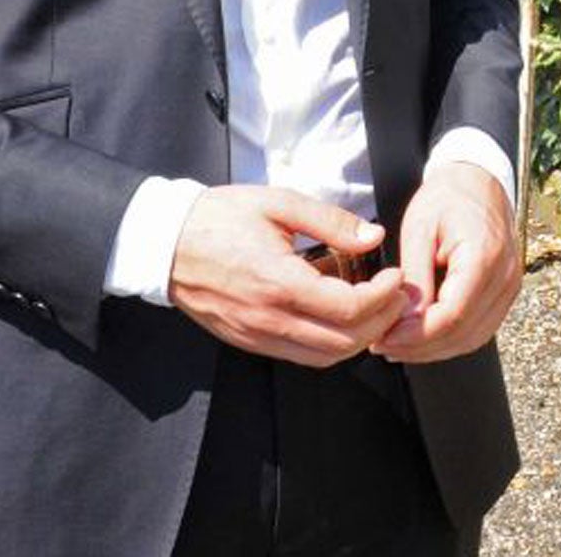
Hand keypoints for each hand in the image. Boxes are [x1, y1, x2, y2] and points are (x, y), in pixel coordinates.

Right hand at [170, 185, 407, 366]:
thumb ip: (330, 221)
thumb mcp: (279, 203)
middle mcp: (268, 318)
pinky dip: (329, 345)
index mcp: (278, 282)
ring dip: (358, 340)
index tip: (396, 277)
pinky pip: (298, 356)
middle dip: (381, 322)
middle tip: (397, 296)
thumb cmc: (219, 218)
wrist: (163, 242)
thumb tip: (372, 236)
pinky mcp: (247, 341)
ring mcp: (256, 335)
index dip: (384, 296)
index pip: (349, 308)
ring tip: (375, 310)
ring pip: (323, 357)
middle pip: (344, 342)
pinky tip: (340, 319)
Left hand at [373, 162, 520, 363]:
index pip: (452, 315)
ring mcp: (510, 286)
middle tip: (382, 345)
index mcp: (485, 257)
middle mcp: (506, 276)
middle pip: (463, 333)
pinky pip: (480, 329)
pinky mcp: (506, 292)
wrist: (477, 180)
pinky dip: (450, 339)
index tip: (384, 338)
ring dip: (434, 349)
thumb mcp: (419, 229)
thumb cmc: (448, 197)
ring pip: (473, 338)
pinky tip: (422, 337)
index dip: (416, 335)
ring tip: (397, 343)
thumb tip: (405, 321)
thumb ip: (414, 277)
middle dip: (420, 347)